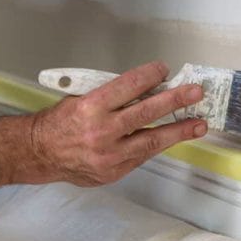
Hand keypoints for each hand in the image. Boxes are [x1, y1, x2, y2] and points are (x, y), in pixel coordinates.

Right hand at [28, 61, 207, 186]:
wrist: (40, 153)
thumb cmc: (60, 121)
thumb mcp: (80, 98)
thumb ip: (111, 95)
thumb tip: (145, 88)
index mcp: (91, 107)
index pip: (129, 86)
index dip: (150, 76)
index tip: (165, 69)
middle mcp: (102, 131)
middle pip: (146, 112)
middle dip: (175, 100)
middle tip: (196, 92)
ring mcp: (109, 155)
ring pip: (152, 139)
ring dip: (179, 130)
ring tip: (199, 124)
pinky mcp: (114, 171)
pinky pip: (142, 155)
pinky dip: (158, 145)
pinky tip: (173, 137)